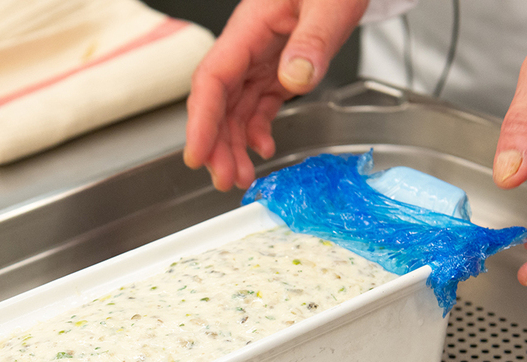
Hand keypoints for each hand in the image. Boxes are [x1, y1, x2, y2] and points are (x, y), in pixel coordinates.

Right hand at [183, 0, 367, 190]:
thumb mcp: (329, 3)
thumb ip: (312, 39)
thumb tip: (295, 77)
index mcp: (250, 29)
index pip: (213, 80)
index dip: (201, 121)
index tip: (197, 154)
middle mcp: (247, 48)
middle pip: (219, 102)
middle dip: (216, 144)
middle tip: (225, 179)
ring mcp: (260, 61)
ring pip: (235, 111)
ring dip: (234, 146)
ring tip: (241, 177)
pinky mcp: (276, 70)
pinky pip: (257, 106)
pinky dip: (257, 131)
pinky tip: (264, 149)